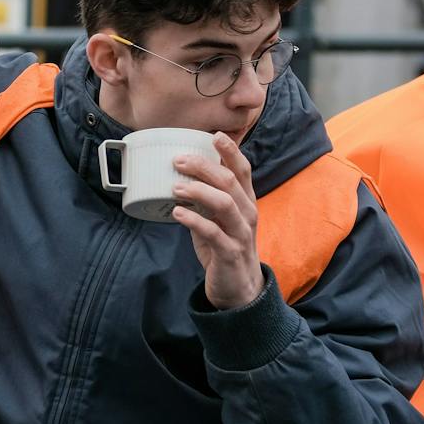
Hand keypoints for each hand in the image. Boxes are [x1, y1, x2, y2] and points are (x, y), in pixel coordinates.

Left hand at [170, 133, 263, 310]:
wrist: (239, 288)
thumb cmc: (224, 247)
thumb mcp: (217, 218)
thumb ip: (205, 199)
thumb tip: (179, 176)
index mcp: (245, 201)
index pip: (242, 170)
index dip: (230, 151)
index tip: (213, 135)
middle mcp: (247, 213)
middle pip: (230, 182)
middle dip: (205, 167)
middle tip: (179, 159)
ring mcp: (240, 233)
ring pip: (225, 204)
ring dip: (199, 191)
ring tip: (176, 187)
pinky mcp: (230, 253)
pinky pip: (213, 233)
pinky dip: (194, 221)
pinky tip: (177, 213)